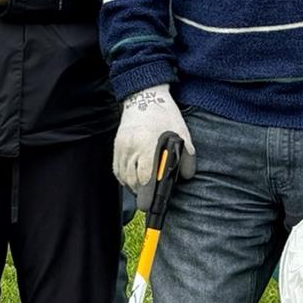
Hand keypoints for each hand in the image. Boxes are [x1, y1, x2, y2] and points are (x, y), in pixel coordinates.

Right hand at [114, 86, 194, 203]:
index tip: (149, 206)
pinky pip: (117, 170)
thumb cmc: (165, 115)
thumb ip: (186, 157)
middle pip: (133, 180)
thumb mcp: (182, 133)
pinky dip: (125, 178)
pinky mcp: (116, 146)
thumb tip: (186, 177)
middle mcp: (131, 146)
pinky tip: (135, 180)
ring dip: (134, 187)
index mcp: (147, 143)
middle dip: (142, 193)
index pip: (145, 176)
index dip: (147, 194)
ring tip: (145, 189)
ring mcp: (121, 147)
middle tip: (151, 199)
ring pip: (124, 177)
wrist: (144, 96)